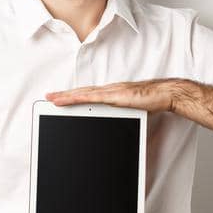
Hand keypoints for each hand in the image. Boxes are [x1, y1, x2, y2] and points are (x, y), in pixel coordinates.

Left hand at [45, 78, 191, 113]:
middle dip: (64, 95)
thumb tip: (119, 122)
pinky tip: (68, 100)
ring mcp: (110, 92)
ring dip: (66, 96)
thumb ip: (122, 113)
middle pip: (81, 93)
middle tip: (49, 97)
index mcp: (112, 94)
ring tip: (52, 98)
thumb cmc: (151, 101)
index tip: (61, 99)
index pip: (88, 95)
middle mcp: (108, 90)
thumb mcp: (132, 109)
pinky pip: (90, 98)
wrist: (163, 94)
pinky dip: (77, 99)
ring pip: (82, 94)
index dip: (74, 96)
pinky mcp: (113, 96)